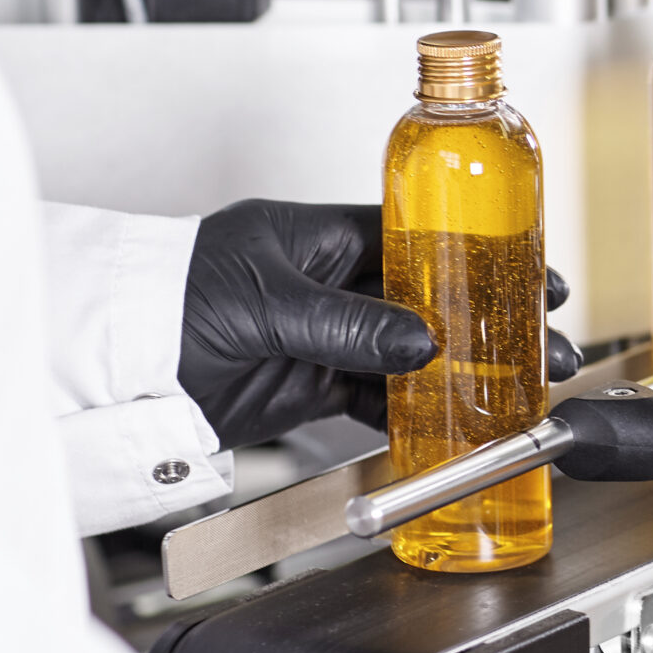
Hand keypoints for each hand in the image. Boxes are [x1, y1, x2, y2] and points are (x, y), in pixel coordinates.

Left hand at [178, 199, 578, 450]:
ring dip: (461, 370)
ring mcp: (319, 336)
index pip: (415, 236)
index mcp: (316, 236)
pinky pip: (375, 395)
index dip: (476, 252)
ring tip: (516, 385)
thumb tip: (422, 340)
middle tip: (543, 335)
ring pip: (408, 352)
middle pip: (425, 298)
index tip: (527, 266)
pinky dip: (415, 409)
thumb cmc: (164, 304)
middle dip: (486, 318)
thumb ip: (346, 324)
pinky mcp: (306, 385)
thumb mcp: (266, 303)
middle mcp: (324, 283)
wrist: (109, 373)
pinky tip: (454, 417)